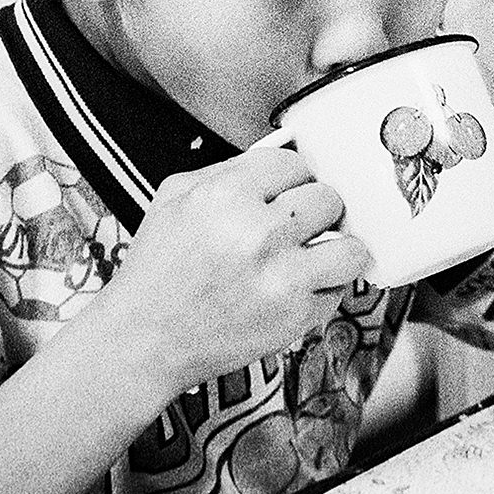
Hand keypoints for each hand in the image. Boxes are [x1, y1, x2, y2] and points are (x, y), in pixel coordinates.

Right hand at [93, 148, 371, 398]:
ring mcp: (282, 276)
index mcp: (226, 195)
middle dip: (312, 211)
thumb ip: (230, 169)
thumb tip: (283, 151)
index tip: (284, 194)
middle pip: (328, 198)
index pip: (296, 163)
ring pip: (350, 246)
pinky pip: (338, 288)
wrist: (142, 341)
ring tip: (312, 256)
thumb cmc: (158, 271)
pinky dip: (323, 289)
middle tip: (293, 228)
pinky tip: (295, 288)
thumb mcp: (174, 198)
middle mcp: (259, 232)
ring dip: (334, 250)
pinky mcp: (295, 314)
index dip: (291, 179)